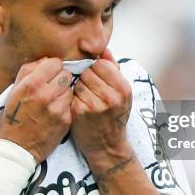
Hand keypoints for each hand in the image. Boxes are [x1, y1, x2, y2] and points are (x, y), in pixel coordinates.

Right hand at [0, 57, 72, 162]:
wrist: (17, 147)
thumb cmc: (14, 115)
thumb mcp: (15, 89)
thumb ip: (30, 70)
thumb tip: (47, 59)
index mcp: (32, 83)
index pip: (55, 62)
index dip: (52, 67)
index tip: (49, 74)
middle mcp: (46, 94)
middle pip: (66, 74)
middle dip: (60, 78)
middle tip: (52, 87)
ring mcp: (57, 108)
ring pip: (71, 89)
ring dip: (64, 92)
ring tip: (53, 100)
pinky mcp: (65, 120)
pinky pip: (71, 104)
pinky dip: (65, 106)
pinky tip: (55, 111)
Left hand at [70, 49, 132, 172]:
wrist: (107, 146)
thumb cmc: (114, 116)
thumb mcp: (121, 93)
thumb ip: (114, 69)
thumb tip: (104, 49)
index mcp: (123, 89)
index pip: (101, 64)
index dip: (96, 70)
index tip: (98, 79)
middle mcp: (111, 97)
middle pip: (88, 71)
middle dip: (87, 78)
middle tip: (91, 91)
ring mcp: (94, 105)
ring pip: (78, 82)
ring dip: (79, 88)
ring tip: (86, 99)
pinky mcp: (79, 112)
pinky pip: (71, 93)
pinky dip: (73, 98)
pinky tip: (80, 106)